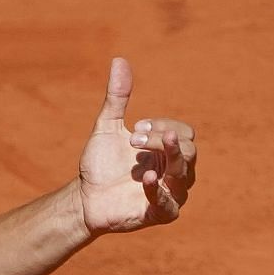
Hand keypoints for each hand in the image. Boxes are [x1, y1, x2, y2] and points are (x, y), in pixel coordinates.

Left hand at [78, 57, 197, 234]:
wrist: (84, 198)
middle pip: (189, 151)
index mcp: (168, 150)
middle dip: (164, 142)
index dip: (164, 126)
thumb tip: (119, 60)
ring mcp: (170, 193)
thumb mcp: (108, 127)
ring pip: (185, 175)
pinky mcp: (160, 214)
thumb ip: (118, 97)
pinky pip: (169, 204)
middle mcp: (175, 171)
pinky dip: (159, 191)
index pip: (184, 133)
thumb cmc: (100, 164)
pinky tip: (146, 179)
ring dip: (169, 162)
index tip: (137, 126)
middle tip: (134, 139)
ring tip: (144, 158)